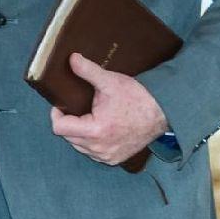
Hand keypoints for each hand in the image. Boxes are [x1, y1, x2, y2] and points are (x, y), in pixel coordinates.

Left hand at [51, 53, 170, 165]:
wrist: (162, 113)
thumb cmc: (137, 98)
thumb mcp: (110, 81)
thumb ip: (88, 71)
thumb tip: (71, 59)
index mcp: (95, 130)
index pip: (59, 128)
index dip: (57, 114)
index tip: (63, 105)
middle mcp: (99, 148)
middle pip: (68, 137)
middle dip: (69, 122)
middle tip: (79, 108)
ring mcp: (107, 156)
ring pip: (79, 146)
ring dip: (79, 133)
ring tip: (90, 118)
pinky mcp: (114, 159)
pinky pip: (92, 153)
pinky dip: (91, 142)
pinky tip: (99, 129)